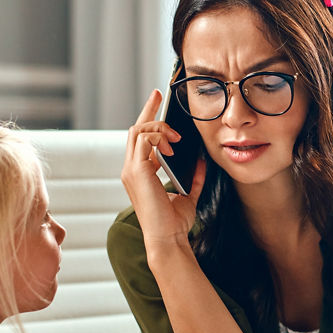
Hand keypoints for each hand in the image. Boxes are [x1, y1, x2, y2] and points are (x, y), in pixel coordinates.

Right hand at [122, 89, 205, 249]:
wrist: (168, 238)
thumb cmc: (175, 222)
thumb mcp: (188, 194)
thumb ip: (193, 177)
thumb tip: (201, 160)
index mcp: (140, 173)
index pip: (140, 139)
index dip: (148, 118)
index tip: (157, 102)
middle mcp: (131, 169)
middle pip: (135, 129)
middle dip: (148, 109)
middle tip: (159, 94)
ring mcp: (131, 170)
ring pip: (137, 131)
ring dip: (159, 127)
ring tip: (177, 138)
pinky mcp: (136, 171)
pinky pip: (144, 140)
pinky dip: (158, 137)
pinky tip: (172, 147)